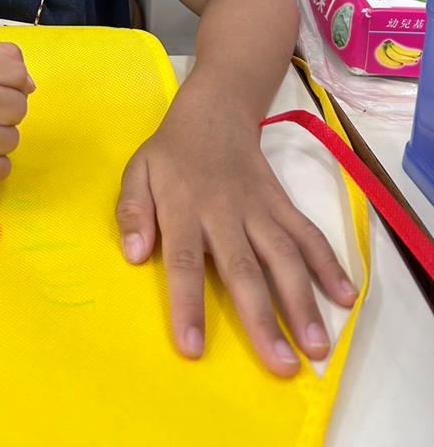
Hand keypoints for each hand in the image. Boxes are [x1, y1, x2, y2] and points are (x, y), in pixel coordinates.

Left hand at [115, 99, 357, 376]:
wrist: (214, 111)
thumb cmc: (170, 153)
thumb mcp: (137, 172)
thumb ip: (132, 211)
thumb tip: (133, 254)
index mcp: (183, 207)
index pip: (183, 260)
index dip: (188, 304)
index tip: (193, 348)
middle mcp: (224, 211)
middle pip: (244, 269)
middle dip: (262, 319)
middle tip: (281, 366)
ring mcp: (259, 207)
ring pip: (284, 256)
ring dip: (303, 300)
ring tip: (317, 346)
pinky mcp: (282, 203)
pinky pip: (308, 234)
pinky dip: (329, 264)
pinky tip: (344, 297)